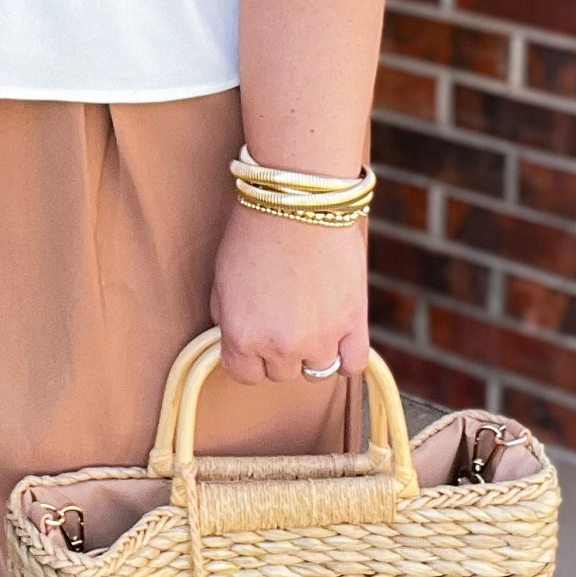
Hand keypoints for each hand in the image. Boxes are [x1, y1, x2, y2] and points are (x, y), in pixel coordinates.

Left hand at [209, 202, 369, 383]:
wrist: (296, 202)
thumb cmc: (254, 233)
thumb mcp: (222, 280)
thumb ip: (227, 318)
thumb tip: (234, 337)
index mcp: (241, 337)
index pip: (244, 374)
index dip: (250, 356)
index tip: (257, 336)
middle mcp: (280, 347)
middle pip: (281, 373)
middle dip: (280, 349)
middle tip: (284, 313)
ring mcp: (320, 339)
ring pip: (316, 369)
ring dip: (313, 349)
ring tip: (311, 315)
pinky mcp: (353, 324)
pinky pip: (352, 365)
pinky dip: (346, 355)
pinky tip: (339, 337)